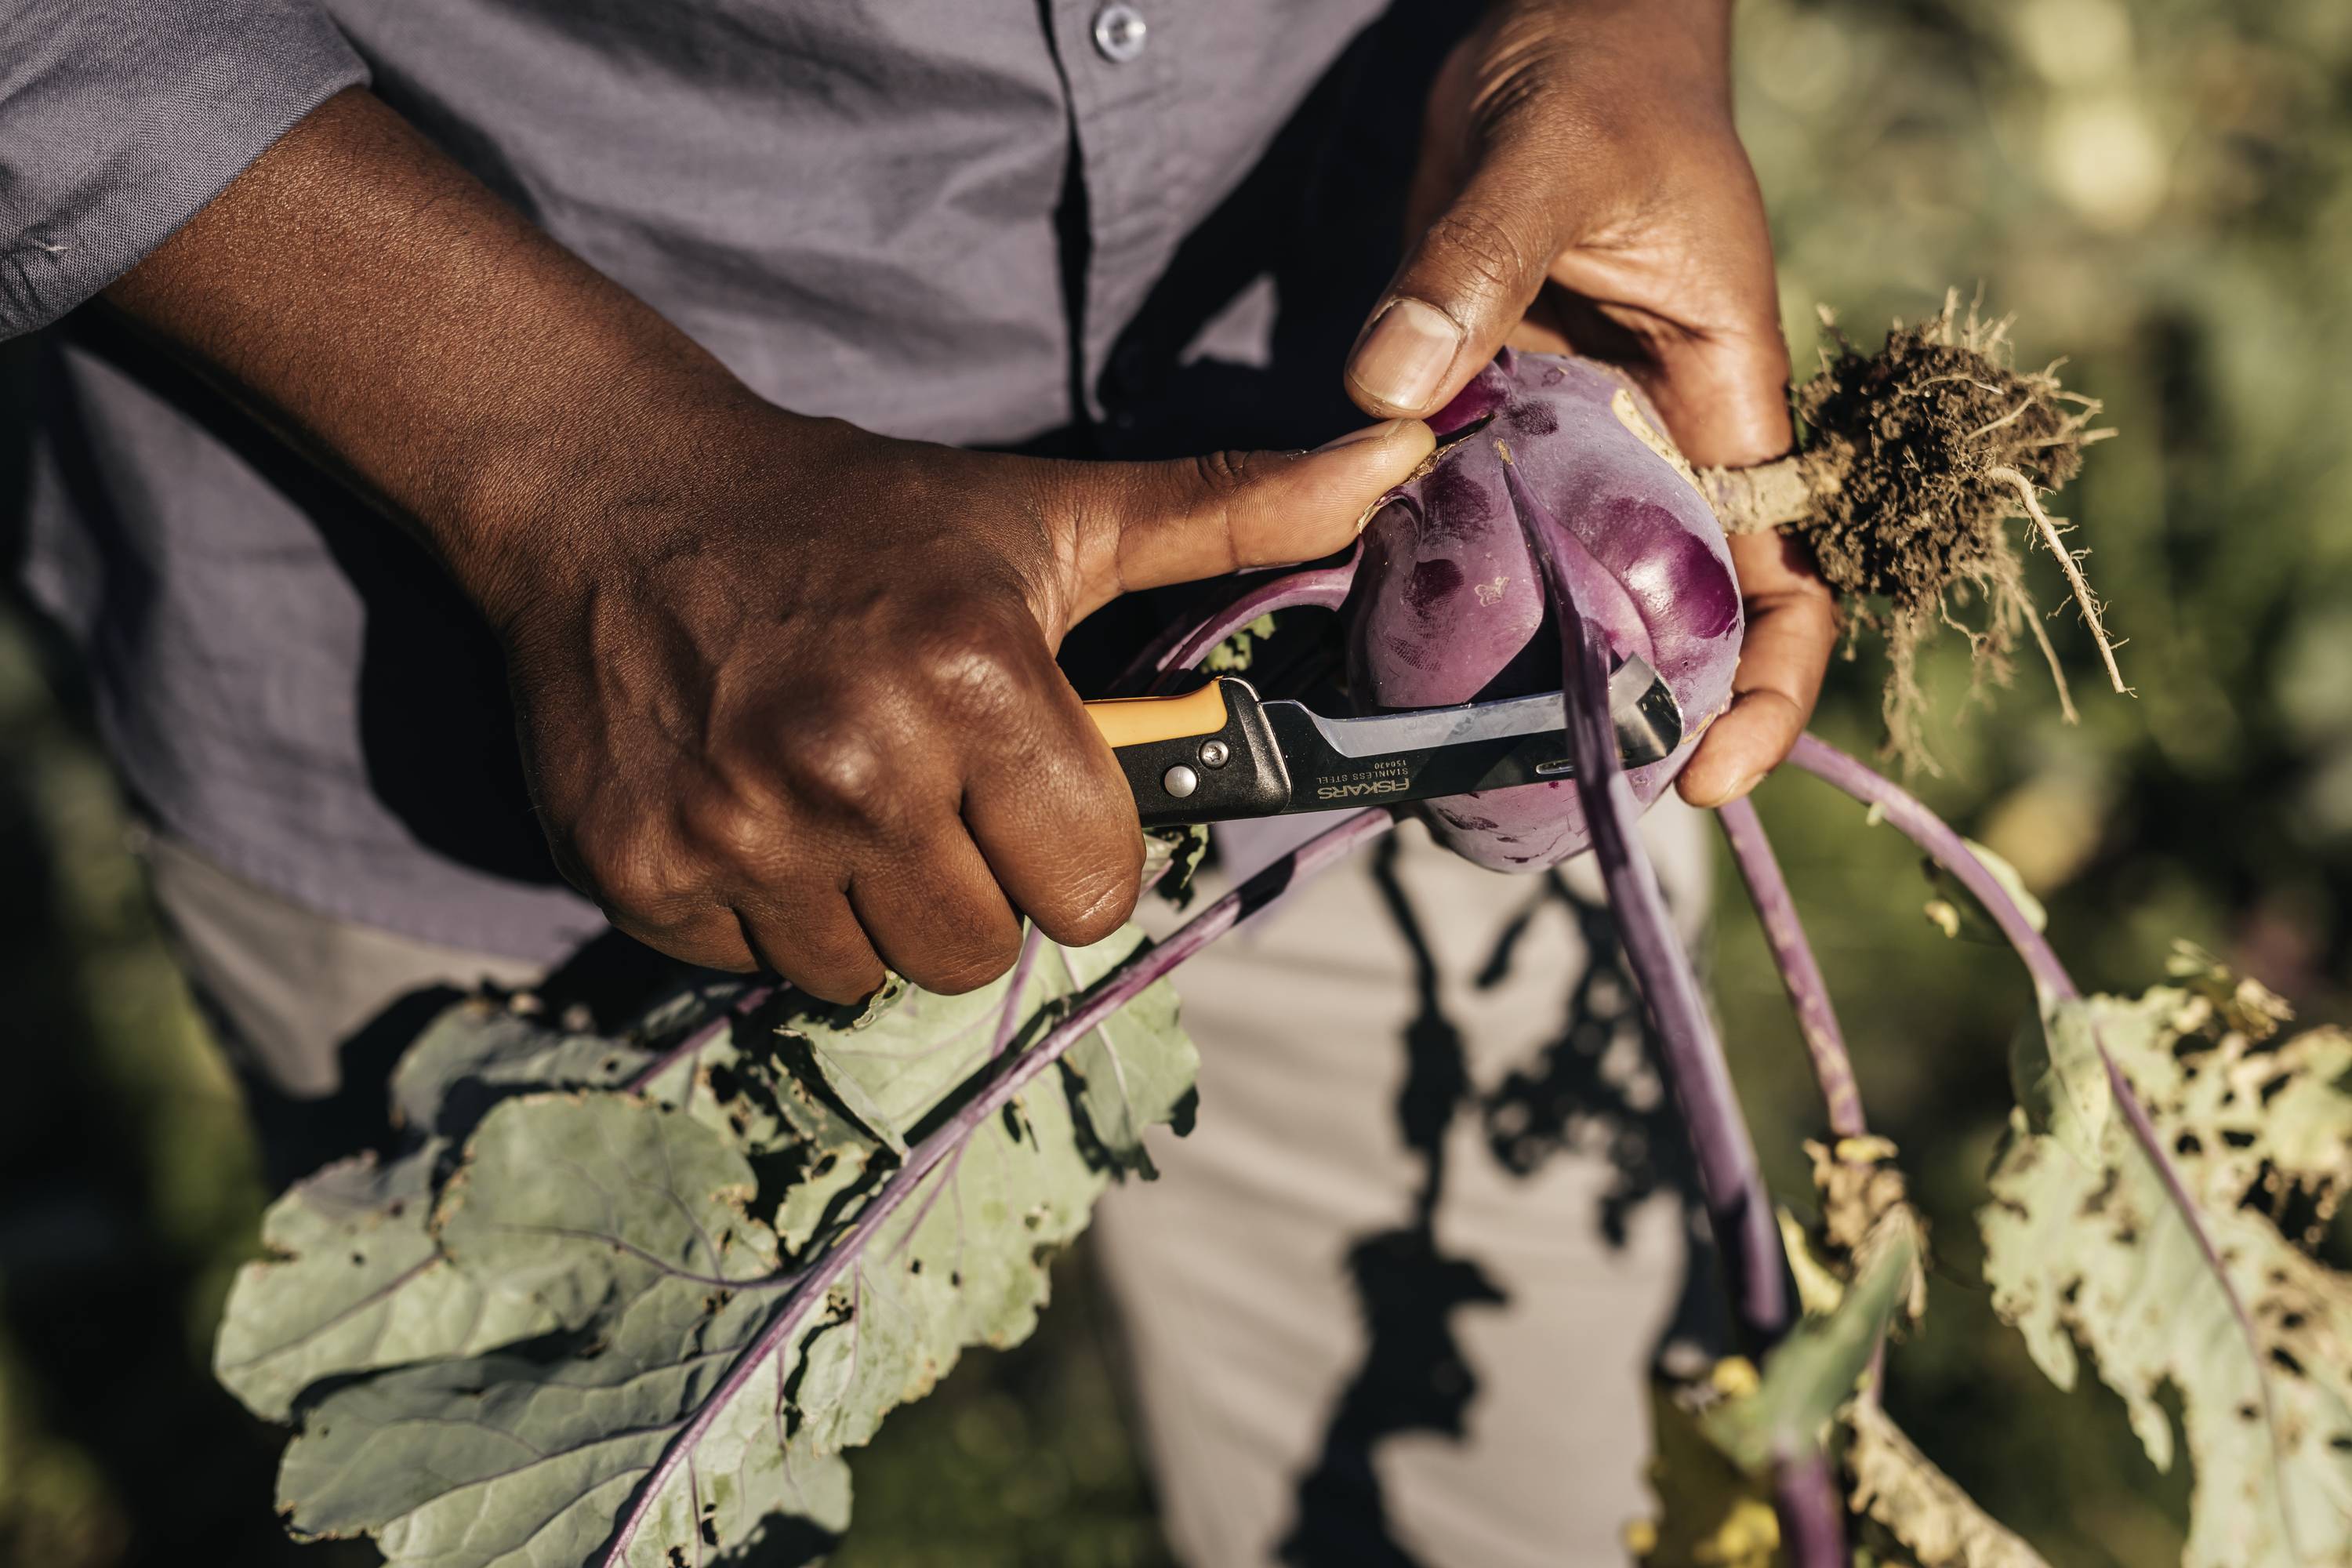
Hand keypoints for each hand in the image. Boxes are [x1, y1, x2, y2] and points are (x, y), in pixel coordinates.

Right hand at [480, 412, 1431, 1000]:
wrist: (621, 494)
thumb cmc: (868, 516)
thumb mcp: (1054, 511)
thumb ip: (1235, 511)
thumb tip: (1406, 459)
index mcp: (975, 679)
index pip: (1090, 892)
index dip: (1073, 850)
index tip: (1028, 792)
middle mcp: (853, 763)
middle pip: (980, 952)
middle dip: (974, 886)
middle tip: (926, 789)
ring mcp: (737, 826)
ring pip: (867, 977)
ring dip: (872, 909)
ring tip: (839, 795)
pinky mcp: (640, 873)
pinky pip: (757, 966)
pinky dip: (768, 911)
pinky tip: (752, 804)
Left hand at [1343, 0, 1834, 804]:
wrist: (1559, 27)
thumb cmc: (1599, 75)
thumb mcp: (1544, 156)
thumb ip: (1471, 267)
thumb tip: (1386, 392)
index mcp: (1724, 399)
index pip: (1784, 577)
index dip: (1768, 690)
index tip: (1707, 773)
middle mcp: (1657, 439)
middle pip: (1670, 615)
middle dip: (1623, 710)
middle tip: (1531, 792)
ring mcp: (1573, 433)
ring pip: (1561, 580)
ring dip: (1511, 660)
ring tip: (1437, 746)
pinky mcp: (1493, 408)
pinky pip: (1471, 513)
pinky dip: (1430, 567)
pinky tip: (1364, 625)